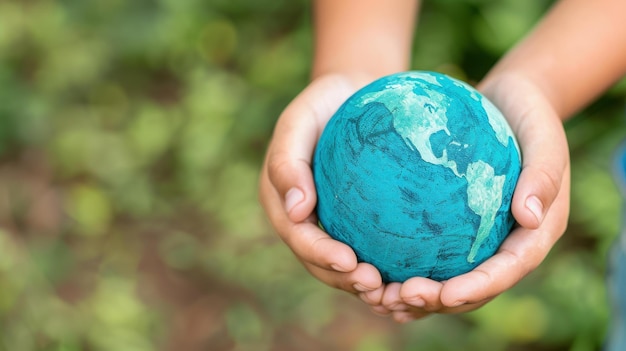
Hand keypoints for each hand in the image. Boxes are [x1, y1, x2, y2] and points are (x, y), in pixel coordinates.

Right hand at [259, 73, 384, 294]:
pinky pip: (372, 249)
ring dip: (368, 285)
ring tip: (398, 294)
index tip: (351, 262)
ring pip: (346, 265)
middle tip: (379, 289)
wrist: (355, 93)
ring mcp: (331, 224)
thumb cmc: (325, 102)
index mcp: (282, 203)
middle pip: (321, 262)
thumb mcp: (300, 119)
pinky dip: (389, 267)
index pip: (299, 237)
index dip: (321, 256)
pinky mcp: (359, 223)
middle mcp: (305, 221)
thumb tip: (296, 211)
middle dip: (346, 281)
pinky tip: (417, 274)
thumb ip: (287, 160)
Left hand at [369, 73, 570, 322]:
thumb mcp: (544, 135)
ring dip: (417, 295)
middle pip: (475, 287)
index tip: (446, 294)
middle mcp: (507, 243)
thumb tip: (530, 218)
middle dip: (440, 301)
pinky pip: (430, 251)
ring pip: (449, 278)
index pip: (508, 270)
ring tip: (381, 296)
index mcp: (535, 232)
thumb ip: (543, 174)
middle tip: (400, 297)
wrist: (510, 103)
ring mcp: (481, 238)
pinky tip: (372, 270)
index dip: (479, 287)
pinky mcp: (456, 227)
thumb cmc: (530, 115)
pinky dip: (404, 266)